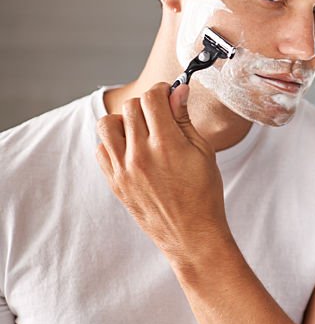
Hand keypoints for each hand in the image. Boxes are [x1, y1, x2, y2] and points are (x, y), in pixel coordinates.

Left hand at [96, 82, 230, 264]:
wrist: (190, 233)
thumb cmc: (204, 193)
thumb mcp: (203, 152)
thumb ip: (185, 120)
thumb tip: (179, 92)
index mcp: (166, 144)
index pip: (152, 99)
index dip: (162, 90)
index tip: (168, 94)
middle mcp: (139, 154)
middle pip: (131, 107)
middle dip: (147, 104)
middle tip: (160, 112)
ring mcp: (123, 169)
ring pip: (107, 124)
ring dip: (124, 120)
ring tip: (141, 130)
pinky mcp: (114, 182)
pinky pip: (101, 150)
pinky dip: (113, 143)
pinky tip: (132, 149)